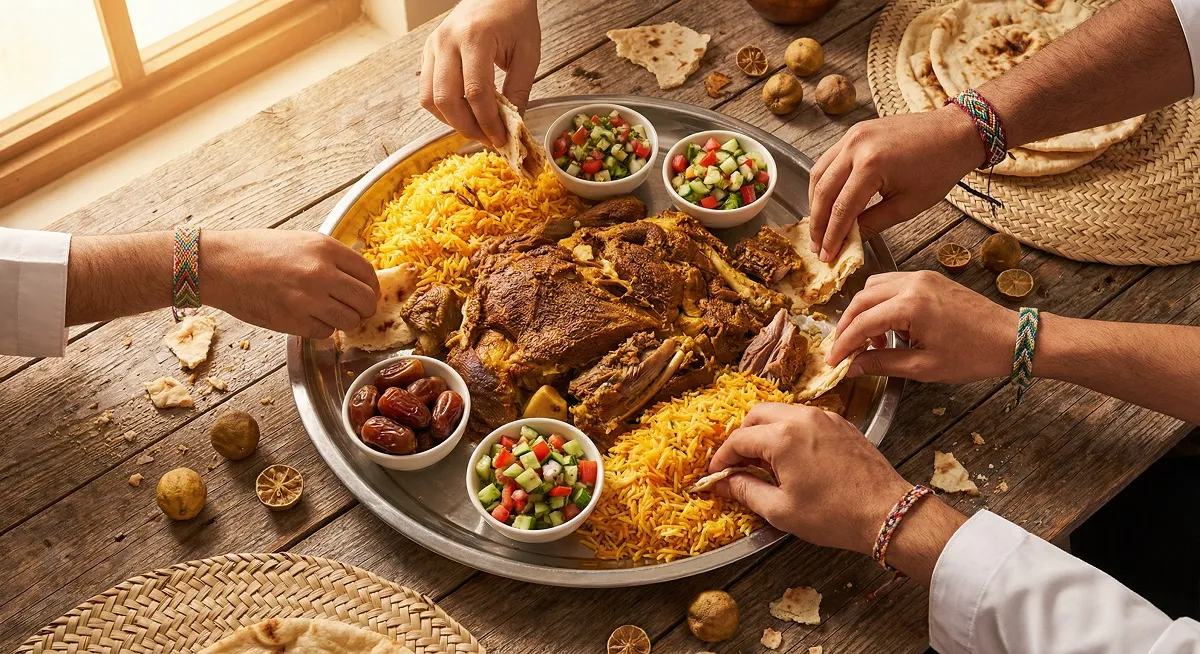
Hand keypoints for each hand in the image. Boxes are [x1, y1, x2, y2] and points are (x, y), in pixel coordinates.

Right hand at [202, 230, 379, 338]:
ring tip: (331, 314)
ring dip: (345, 321)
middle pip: (365, 300)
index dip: (371, 287)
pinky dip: (322, 329)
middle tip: (355, 309)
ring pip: (349, 321)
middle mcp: (321, 273)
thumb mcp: (300, 241)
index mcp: (325, 248)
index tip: (367, 293)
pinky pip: (325, 332)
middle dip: (364, 308)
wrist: (220, 266)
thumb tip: (358, 277)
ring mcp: (308, 299)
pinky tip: (309, 318)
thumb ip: (330, 257)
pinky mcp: (294, 321)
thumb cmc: (256, 251)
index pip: (368, 273)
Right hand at [420, 0, 540, 147]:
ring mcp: (433, 45)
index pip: (476, 92)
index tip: (501, 139)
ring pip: (429, 99)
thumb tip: (512, 127)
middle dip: (467, 127)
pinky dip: (443, 108)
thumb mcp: (527, 53)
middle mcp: (446, 41)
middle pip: (446, 99)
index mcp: (475, 38)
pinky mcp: (428, 51)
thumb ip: (519, 90)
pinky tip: (464, 112)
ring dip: (451, 121)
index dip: (488, 122)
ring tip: (476, 127)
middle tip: (488, 139)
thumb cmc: (515, 16)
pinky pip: (427, 90)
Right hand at [710, 403, 911, 554]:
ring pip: (781, 412)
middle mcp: (801, 418)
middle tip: (741, 464)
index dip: (722, 457)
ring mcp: (824, 416)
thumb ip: (746, 490)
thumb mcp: (781, 510)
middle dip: (743, 437)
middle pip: (757, 415)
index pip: (738, 439)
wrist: (887, 512)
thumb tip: (722, 482)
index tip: (717, 473)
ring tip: (767, 462)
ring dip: (767, 431)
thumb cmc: (833, 516)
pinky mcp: (841, 422)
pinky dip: (790, 430)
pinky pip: (804, 417)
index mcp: (782, 438)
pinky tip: (794, 457)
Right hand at [807, 106, 983, 261]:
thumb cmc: (938, 168)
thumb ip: (872, 224)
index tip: (827, 255)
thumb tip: (848, 241)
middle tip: (817, 246)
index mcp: (871, 165)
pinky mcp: (854, 131)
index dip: (832, 236)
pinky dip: (824, 182)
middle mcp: (855, 146)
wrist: (955, 132)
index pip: (842, 208)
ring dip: (816, 202)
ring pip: (819, 173)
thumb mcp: (907, 205)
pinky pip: (828, 160)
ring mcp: (852, 135)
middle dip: (818, 222)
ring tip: (819, 226)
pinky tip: (827, 201)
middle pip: (824, 191)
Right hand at [829, 270, 1016, 383]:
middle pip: (861, 299)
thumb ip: (882, 363)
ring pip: (874, 287)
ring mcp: (922, 277)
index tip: (833, 361)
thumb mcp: (923, 366)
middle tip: (844, 350)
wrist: (1011, 338)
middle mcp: (912, 283)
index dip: (843, 344)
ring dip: (863, 311)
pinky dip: (881, 303)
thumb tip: (852, 368)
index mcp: (910, 305)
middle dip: (847, 325)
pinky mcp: (929, 278)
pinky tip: (889, 327)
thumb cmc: (973, 355)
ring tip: (869, 340)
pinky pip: (892, 284)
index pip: (862, 322)